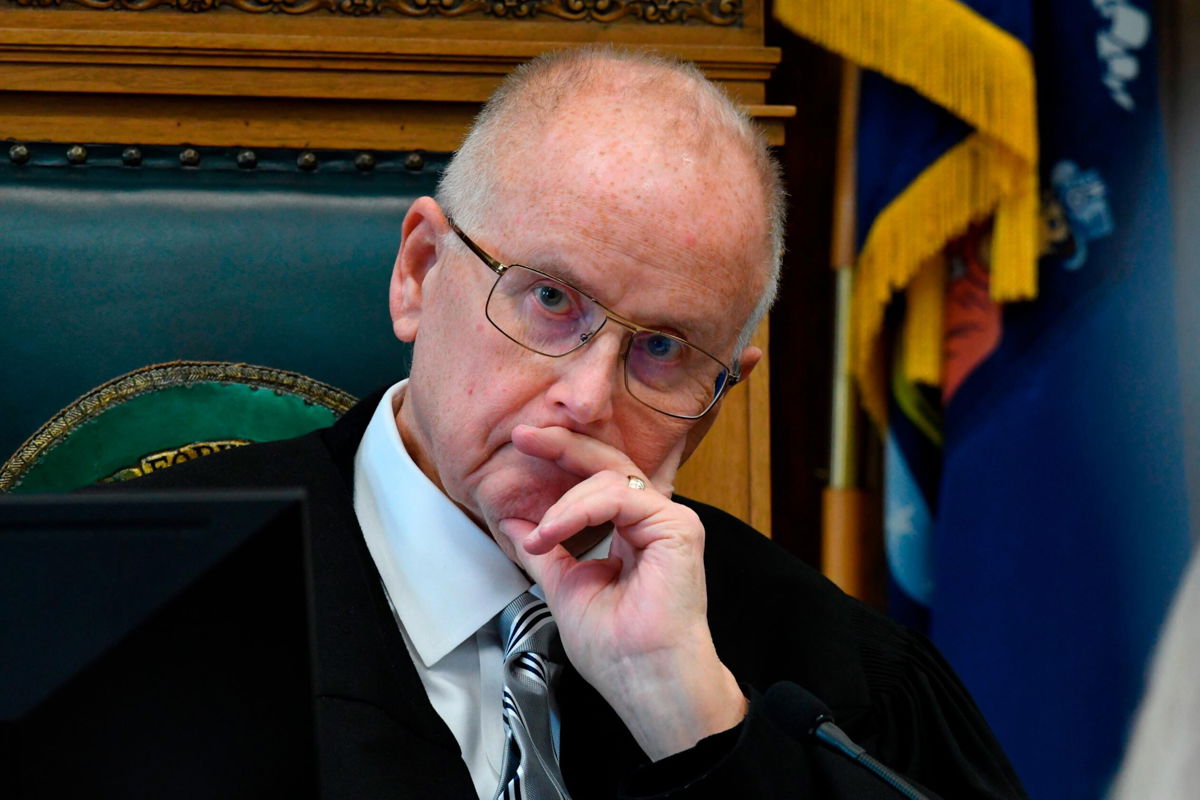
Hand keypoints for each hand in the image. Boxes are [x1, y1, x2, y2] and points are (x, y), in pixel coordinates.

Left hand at [496, 425, 747, 760]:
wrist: (644, 681)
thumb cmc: (617, 651)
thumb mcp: (566, 586)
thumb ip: (546, 551)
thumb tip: (515, 522)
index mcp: (631, 532)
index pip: (596, 480)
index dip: (560, 458)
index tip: (521, 445)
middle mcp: (652, 521)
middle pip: (607, 462)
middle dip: (561, 445)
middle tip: (523, 436)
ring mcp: (669, 521)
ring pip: (608, 478)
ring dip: (563, 503)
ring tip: (540, 536)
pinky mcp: (678, 528)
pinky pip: (620, 496)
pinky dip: (580, 509)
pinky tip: (554, 530)